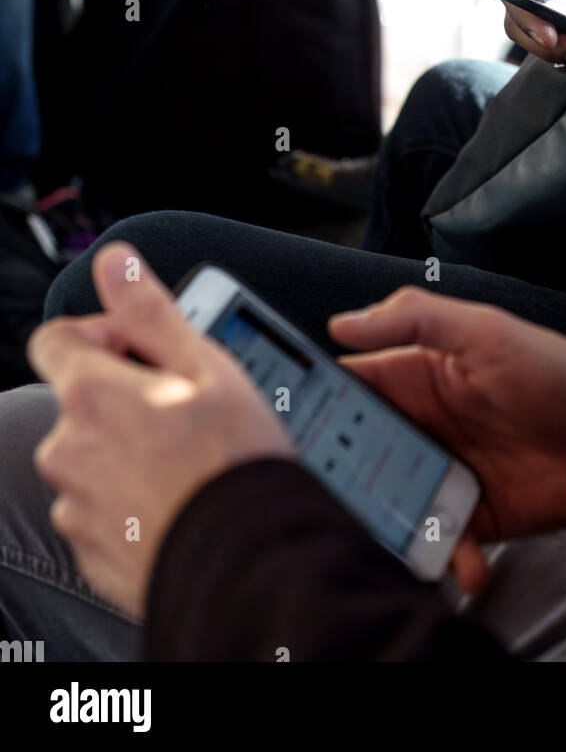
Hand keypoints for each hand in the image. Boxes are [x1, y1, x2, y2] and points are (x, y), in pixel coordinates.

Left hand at [29, 244, 294, 618]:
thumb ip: (150, 311)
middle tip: (186, 408)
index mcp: (90, 397)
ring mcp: (75, 506)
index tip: (141, 349)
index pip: (55, 338)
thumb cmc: (232, 465)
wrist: (245, 566)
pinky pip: (102, 508)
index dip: (99, 333)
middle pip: (79, 401)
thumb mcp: (205, 366)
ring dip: (128, 450)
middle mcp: (67, 450)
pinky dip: (131, 499)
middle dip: (125, 396)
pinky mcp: (90, 550)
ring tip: (189, 461)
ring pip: (92, 457)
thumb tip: (115, 263)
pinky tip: (178, 499)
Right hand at [330, 288, 565, 592]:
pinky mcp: (471, 519)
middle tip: (336, 495)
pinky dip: (445, 558)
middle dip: (343, 477)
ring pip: (389, 503)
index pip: (350, 388)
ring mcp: (444, 474)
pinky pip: (439, 543)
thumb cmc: (557, 373)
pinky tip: (464, 563)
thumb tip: (342, 323)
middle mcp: (423, 427)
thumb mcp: (487, 330)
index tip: (288, 426)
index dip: (315, 404)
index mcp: (417, 377)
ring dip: (388, 524)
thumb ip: (415, 318)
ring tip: (399, 535)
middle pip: (358, 454)